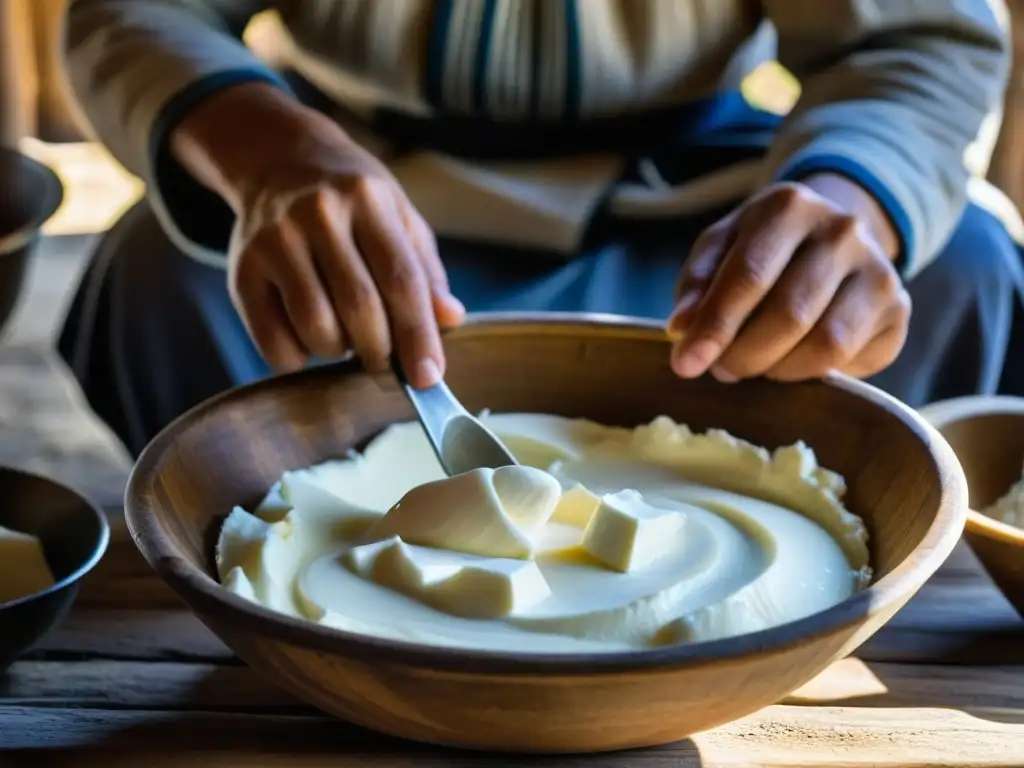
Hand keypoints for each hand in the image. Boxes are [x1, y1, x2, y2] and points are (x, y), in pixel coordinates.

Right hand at [171, 84, 463, 387]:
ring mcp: (274, 241)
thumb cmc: (353, 199)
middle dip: (381, 350)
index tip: (429, 376)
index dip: (418, 334)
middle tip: (385, 358)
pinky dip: (298, 358)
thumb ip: (426, 271)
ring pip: (315, 327)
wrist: (278, 161)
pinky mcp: (241, 270)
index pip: (400, 279)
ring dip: (339, 351)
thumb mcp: (400, 217)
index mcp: (367, 199)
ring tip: (346, 337)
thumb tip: (450, 319)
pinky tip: (309, 340)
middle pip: (359, 307)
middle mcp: (318, 215)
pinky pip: (273, 341)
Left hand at [668, 175, 910, 382]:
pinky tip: (792, 361)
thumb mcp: (721, 249)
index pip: (749, 275)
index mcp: (788, 208)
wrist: (831, 238)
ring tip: (755, 364)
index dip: (715, 326)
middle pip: (789, 313)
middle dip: (745, 354)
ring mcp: (878, 271)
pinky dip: (811, 374)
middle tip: (722, 369)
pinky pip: (851, 360)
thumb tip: (681, 329)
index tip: (685, 364)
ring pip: (825, 344)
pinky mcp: (898, 310)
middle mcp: (842, 232)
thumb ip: (697, 284)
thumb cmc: (762, 249)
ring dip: (777, 369)